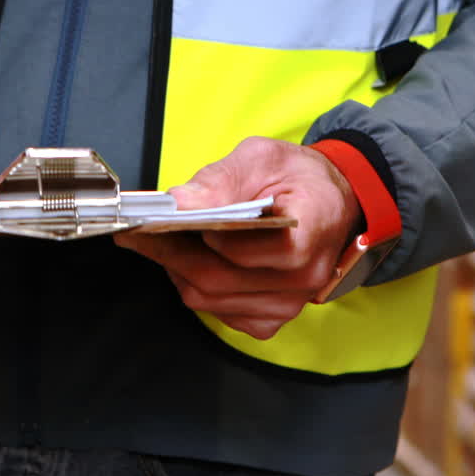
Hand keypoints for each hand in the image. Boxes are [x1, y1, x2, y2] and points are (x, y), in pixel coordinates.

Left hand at [114, 137, 360, 339]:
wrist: (332, 203)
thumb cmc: (301, 179)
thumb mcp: (263, 157)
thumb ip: (222, 179)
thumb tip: (180, 202)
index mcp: (310, 231)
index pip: (243, 249)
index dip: (201, 236)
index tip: (164, 220)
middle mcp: (304, 277)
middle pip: (218, 279)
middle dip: (171, 254)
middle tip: (142, 232)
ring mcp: (289, 303)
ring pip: (211, 300)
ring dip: (180, 271)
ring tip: (165, 241)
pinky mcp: (273, 317)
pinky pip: (220, 312)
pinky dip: (199, 288)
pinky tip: (196, 261)